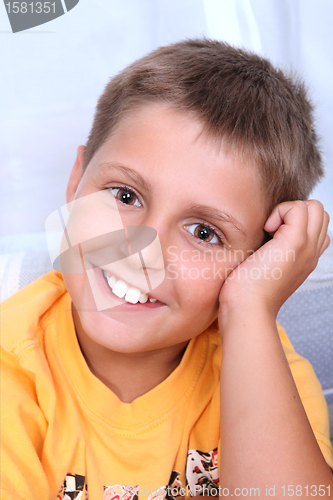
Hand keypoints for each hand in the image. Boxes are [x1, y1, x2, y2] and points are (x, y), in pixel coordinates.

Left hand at [218, 200, 329, 317]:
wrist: (247, 308)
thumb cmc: (246, 291)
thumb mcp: (263, 266)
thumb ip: (271, 249)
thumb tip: (263, 231)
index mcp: (305, 258)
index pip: (316, 226)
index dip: (295, 221)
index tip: (271, 236)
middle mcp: (311, 253)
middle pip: (319, 213)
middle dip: (294, 211)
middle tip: (271, 230)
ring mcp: (306, 247)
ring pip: (314, 207)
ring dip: (289, 210)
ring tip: (270, 230)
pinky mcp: (295, 242)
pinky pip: (298, 208)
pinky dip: (280, 211)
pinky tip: (266, 230)